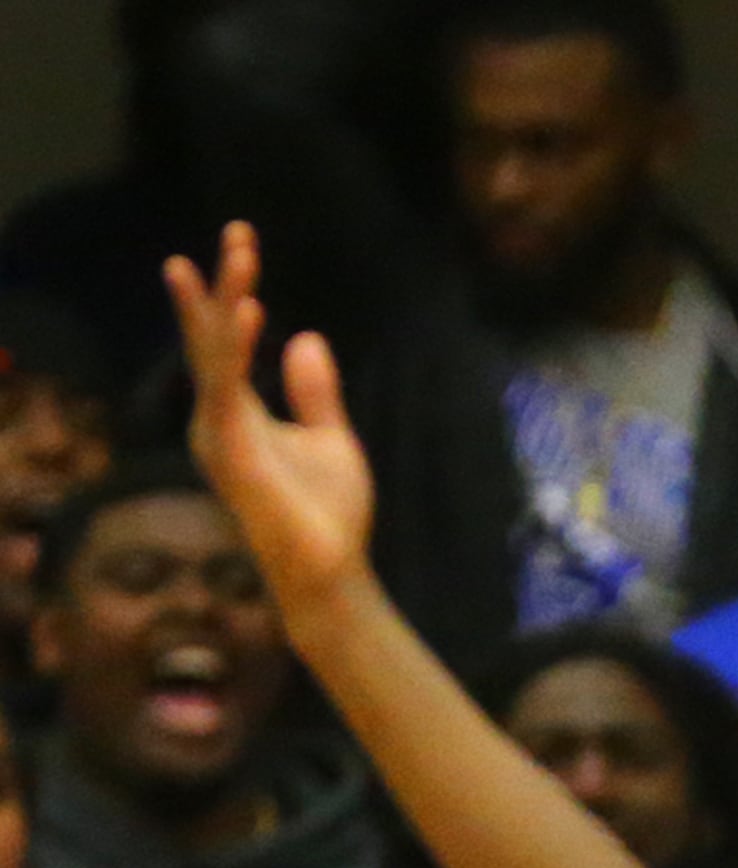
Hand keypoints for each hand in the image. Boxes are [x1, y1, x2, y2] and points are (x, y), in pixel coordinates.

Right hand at [165, 225, 373, 610]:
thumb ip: (315, 391)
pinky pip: (227, 388)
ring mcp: (220, 434)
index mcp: (237, 413)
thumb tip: (305, 338)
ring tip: (241, 253)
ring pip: (216, 353)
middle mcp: (217, 418)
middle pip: (212, 339)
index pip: (225, 345)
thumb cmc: (327, 514)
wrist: (330, 570)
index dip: (226, 298)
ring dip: (227, 302)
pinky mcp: (233, 451)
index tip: (238, 251)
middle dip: (220, 285)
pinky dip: (237, 349)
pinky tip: (251, 311)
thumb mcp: (330, 437)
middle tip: (238, 231)